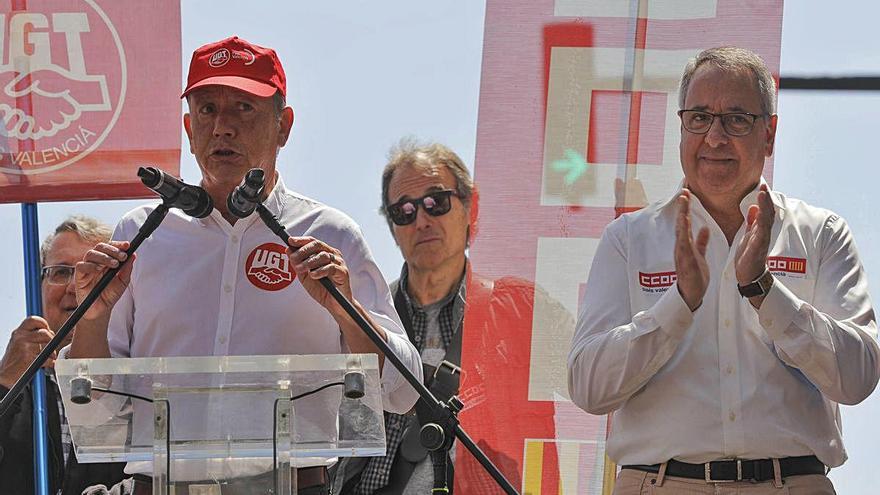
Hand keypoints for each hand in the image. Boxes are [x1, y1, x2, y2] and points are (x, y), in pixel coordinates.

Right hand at [0, 317, 54, 387]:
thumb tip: (51, 333)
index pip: (33, 320)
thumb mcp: (19, 343)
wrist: (4, 376)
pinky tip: (45, 365)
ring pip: (48, 345)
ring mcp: (23, 347)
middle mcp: (20, 337)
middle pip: (45, 333)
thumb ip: (32, 336)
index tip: (47, 331)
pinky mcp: (27, 358)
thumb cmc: (15, 360)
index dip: (43, 324)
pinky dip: (50, 363)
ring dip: (52, 353)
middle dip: (51, 341)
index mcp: (18, 332)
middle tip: (50, 350)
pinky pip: (47, 358)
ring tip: (48, 358)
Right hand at [74, 241, 133, 320]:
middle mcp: (96, 262)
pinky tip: (99, 269)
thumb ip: (127, 268)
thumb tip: (133, 255)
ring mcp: (87, 268)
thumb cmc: (110, 294)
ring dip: (104, 257)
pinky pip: (81, 266)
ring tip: (114, 264)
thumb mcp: (123, 281)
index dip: (118, 244)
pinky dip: (90, 265)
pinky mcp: (79, 276)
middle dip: (112, 249)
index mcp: (107, 261)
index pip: (110, 247)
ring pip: (91, 254)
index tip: (128, 245)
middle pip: (100, 247)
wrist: (101, 309)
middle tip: (122, 257)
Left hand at [287, 236, 351, 317]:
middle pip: (317, 245)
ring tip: (300, 269)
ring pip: (323, 256)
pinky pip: (331, 267)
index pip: (313, 242)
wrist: (334, 305)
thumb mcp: (304, 276)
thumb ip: (297, 264)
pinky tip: (313, 275)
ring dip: (309, 262)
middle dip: (303, 250)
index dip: (301, 240)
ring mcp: (339, 263)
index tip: (290, 241)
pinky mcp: (343, 272)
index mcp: (324, 253)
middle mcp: (333, 255)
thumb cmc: (322, 289)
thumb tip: (288, 250)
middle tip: (293, 257)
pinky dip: (320, 270)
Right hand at [675, 189, 709, 310]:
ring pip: (681, 231)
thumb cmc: (694, 276)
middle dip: (682, 207)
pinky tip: (685, 223)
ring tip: (683, 202)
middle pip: (681, 223)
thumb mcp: (699, 255)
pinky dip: (684, 233)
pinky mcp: (685, 261)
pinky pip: (684, 244)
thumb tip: (705, 228)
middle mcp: (681, 247)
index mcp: (685, 245)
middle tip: (683, 191)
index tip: (687, 194)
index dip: (685, 209)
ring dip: (682, 215)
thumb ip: (701, 242)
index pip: (685, 223)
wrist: (691, 295)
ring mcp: (682, 253)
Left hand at [735, 184, 774, 284]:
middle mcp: (764, 233)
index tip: (762, 186)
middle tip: (764, 187)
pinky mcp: (758, 248)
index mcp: (760, 229)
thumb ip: (752, 222)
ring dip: (765, 207)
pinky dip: (761, 223)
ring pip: (766, 221)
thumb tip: (754, 207)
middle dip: (767, 200)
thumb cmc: (749, 256)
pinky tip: (760, 215)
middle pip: (768, 213)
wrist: (749, 275)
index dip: (764, 199)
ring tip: (763, 195)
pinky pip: (761, 234)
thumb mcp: (749, 235)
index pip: (765, 211)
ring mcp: (762, 240)